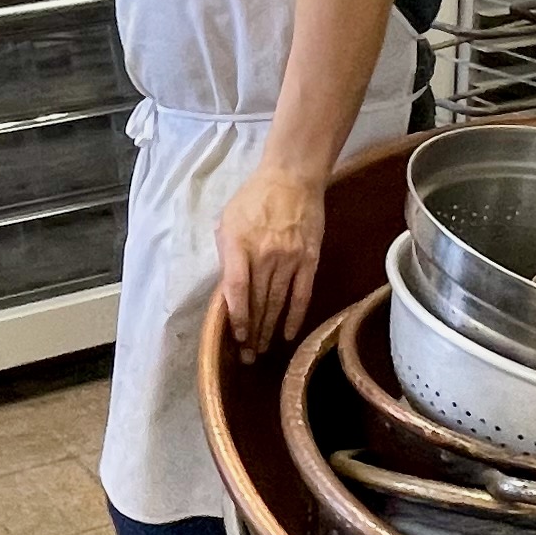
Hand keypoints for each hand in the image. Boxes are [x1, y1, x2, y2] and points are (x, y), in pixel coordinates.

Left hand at [217, 164, 326, 353]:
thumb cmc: (254, 198)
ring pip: (277, 302)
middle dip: (251, 331)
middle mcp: (265, 254)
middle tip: (247, 356)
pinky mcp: (309, 259)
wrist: (292, 178)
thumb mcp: (228, 221)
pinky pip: (302, 294)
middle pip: (257, 301)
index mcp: (239, 244)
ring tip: (262, 349)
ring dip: (269, 329)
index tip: (235, 336)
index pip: (237, 288)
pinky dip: (295, 316)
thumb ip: (226, 254)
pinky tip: (288, 334)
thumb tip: (228, 289)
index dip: (236, 316)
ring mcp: (289, 258)